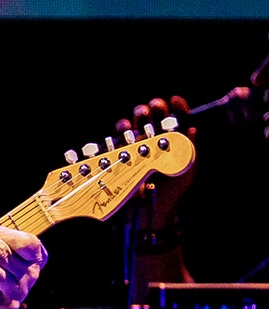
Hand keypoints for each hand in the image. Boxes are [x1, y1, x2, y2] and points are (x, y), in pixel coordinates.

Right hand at [115, 94, 198, 220]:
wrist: (151, 207)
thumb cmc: (172, 187)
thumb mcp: (187, 166)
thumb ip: (190, 145)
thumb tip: (190, 126)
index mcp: (173, 139)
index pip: (176, 117)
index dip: (177, 107)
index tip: (174, 101)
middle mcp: (154, 138)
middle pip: (153, 115)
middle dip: (154, 108)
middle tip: (155, 107)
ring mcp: (136, 144)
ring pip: (135, 122)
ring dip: (138, 116)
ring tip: (142, 118)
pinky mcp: (121, 152)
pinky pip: (118, 136)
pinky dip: (121, 129)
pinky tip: (126, 130)